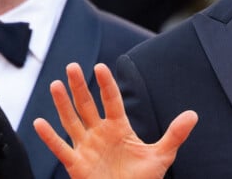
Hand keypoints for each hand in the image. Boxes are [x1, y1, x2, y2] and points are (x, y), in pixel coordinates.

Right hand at [34, 62, 197, 178]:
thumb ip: (175, 134)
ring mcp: (87, 148)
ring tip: (55, 84)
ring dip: (63, 104)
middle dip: (80, 86)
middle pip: (88, 105)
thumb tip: (193, 115)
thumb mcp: (162, 155)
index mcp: (119, 127)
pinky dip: (49, 137)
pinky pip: (60, 148)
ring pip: (72, 121)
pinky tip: (39, 122)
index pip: (111, 100)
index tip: (99, 67)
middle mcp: (100, 133)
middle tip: (72, 66)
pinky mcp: (77, 165)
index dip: (106, 84)